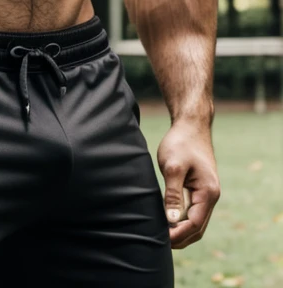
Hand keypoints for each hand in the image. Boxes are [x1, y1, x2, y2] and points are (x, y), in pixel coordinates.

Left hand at [157, 118, 220, 248]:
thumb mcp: (173, 166)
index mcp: (208, 193)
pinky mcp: (198, 188)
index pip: (194, 224)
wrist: (191, 125)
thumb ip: (172, 193)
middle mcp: (210, 196)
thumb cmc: (181, 142)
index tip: (161, 239)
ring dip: (181, 231)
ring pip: (195, 222)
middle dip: (180, 238)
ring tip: (161, 236)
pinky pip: (192, 211)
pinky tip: (167, 221)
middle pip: (197, 228)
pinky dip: (181, 221)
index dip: (178, 235)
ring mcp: (206, 193)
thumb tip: (171, 219)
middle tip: (159, 242)